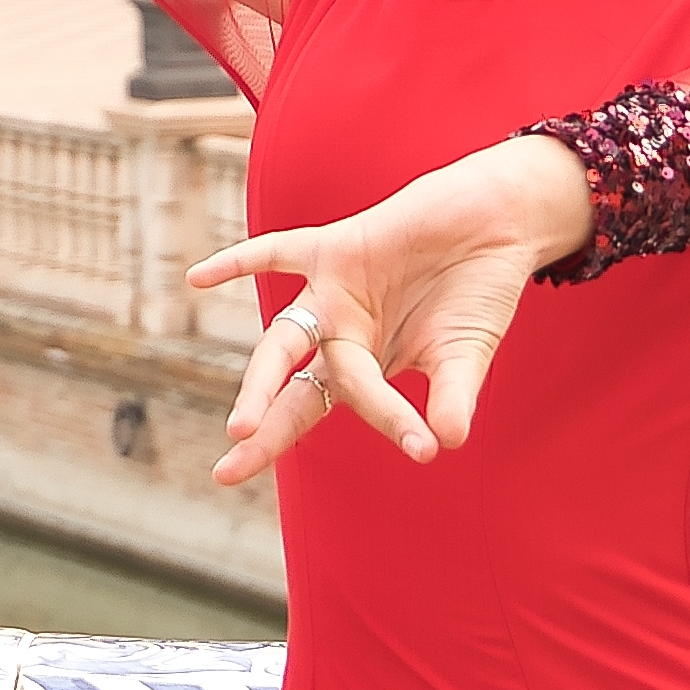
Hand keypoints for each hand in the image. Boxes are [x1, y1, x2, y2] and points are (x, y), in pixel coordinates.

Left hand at [190, 136, 591, 485]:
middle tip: (231, 467)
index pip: (350, 411)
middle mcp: (339, 336)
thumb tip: (449, 441)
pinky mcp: (336, 248)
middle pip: (294, 389)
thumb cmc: (477, 292)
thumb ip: (453, 394)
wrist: (492, 222)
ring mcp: (333, 293)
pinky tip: (197, 279)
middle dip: (266, 430)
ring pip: (284, 339)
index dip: (387, 429)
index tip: (424, 452)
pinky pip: (278, 251)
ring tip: (243, 426)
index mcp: (366, 368)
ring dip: (262, 379)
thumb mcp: (467, 352)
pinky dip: (240, 261)